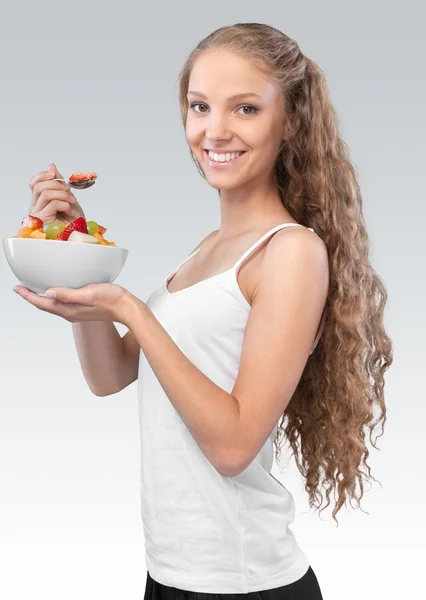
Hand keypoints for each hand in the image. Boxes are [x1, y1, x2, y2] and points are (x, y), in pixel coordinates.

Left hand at [13, 283, 135, 325]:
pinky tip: (57, 290)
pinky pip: (63, 303)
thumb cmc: (111, 300)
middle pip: (45, 305)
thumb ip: (68, 294)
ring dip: (42, 297)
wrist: (127, 309)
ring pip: (54, 305)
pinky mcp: (84, 308)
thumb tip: (48, 293)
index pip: (42, 303)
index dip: (28, 296)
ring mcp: (77, 311)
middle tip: (21, 287)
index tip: (16, 288)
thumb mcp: (88, 294)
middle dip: (32, 297)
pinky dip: (55, 297)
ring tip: (35, 289)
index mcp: (69, 310)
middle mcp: (70, 312)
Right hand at [28, 163, 85, 224]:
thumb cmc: (73, 218)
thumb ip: (58, 181)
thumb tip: (51, 165)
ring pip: (46, 193)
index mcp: (39, 199)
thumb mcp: (67, 195)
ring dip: (63, 195)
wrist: (79, 232)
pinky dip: (65, 204)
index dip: (44, 175)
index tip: (56, 174)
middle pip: (38, 186)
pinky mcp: (43, 220)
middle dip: (57, 184)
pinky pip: (53, 204)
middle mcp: (36, 206)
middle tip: (69, 190)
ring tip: (72, 201)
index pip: (34, 182)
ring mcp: (38, 213)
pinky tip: (70, 210)